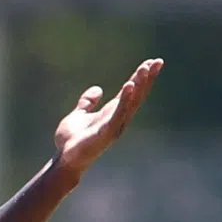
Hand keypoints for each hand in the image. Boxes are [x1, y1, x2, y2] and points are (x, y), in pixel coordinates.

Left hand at [54, 58, 163, 175]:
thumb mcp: (78, 115)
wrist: (64, 159)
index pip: (130, 92)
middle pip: (136, 95)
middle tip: (157, 62)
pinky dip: (125, 100)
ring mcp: (114, 126)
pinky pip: (118, 113)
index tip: (151, 62)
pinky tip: (129, 85)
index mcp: (112, 112)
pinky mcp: (106, 133)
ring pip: (131, 102)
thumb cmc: (71, 141)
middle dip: (146, 79)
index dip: (140, 78)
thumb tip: (97, 89)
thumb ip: (87, 103)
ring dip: (139, 85)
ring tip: (145, 69)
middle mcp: (117, 118)